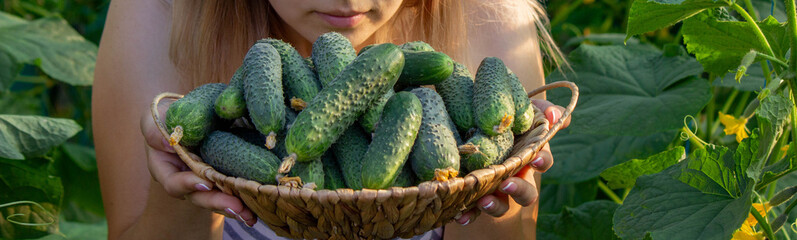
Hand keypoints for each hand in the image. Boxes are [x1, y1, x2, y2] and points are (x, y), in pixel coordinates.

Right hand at [140, 98, 257, 226]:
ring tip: (250, 214)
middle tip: (236, 207)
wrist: (196, 112)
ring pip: (220, 199)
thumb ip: (155, 131)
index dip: (187, 185)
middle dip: (218, 202)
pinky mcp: (227, 178)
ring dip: (235, 207)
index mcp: (167, 169)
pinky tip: (260, 205)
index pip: (173, 184)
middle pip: (200, 198)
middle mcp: (187, 181)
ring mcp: (208, 182)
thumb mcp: (155, 119)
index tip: (205, 183)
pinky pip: (236, 191)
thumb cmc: (170, 116)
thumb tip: (167, 142)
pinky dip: (248, 198)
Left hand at [454, 99, 569, 224]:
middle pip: (527, 192)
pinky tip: (459, 216)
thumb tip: (556, 116)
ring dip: (496, 206)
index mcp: (530, 156)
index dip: (542, 162)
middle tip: (507, 184)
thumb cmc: (506, 115)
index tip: (536, 161)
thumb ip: (544, 110)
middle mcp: (516, 176)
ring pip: (503, 205)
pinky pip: (474, 210)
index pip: (543, 161)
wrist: (475, 122)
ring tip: (483, 201)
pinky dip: (469, 215)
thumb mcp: (525, 108)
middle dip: (520, 190)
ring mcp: (497, 188)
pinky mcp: (476, 195)